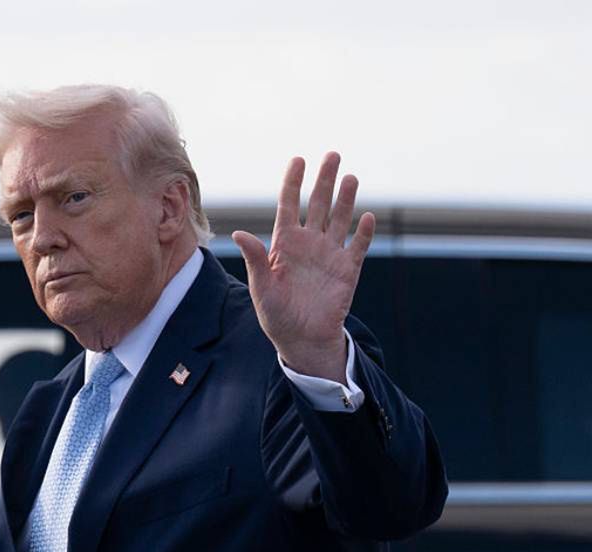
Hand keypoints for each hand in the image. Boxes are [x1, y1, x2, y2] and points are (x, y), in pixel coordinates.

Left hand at [231, 152, 374, 382]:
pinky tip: (368, 217)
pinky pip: (358, 246)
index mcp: (284, 244)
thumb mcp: (262, 288)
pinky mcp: (348, 270)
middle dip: (324, 180)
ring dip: (345, 198)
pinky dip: (364, 232)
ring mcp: (330, 254)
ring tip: (350, 177)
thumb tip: (240, 234)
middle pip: (317, 204)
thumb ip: (256, 259)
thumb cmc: (276, 314)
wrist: (302, 339)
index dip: (293, 182)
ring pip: (339, 219)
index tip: (298, 159)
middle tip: (332, 155)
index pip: (288, 205)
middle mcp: (308, 243)